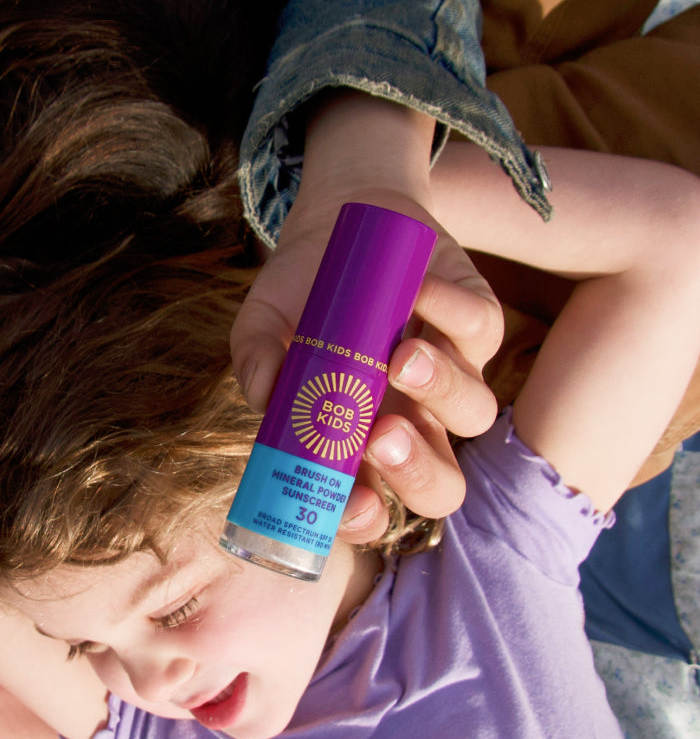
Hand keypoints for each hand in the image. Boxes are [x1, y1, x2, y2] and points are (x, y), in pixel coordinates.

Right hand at [231, 193, 502, 544]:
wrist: (340, 220)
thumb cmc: (299, 290)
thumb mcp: (261, 325)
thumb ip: (256, 362)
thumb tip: (266, 394)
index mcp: (356, 441)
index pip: (371, 506)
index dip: (364, 519)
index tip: (348, 503)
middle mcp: (411, 420)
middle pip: (441, 486)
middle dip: (417, 471)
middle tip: (381, 435)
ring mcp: (451, 374)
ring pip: (475, 414)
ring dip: (440, 391)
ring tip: (399, 354)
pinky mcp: (478, 321)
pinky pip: (481, 331)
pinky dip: (451, 314)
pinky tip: (415, 292)